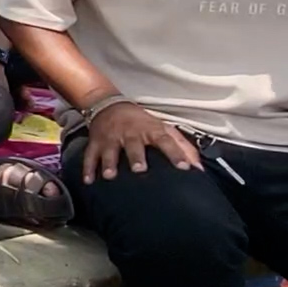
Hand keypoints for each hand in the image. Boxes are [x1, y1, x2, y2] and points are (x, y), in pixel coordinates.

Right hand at [82, 101, 200, 182]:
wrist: (110, 105)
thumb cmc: (142, 123)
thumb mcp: (163, 129)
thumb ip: (182, 147)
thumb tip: (200, 169)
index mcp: (151, 130)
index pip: (166, 141)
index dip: (176, 154)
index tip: (184, 167)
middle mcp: (131, 133)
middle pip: (134, 145)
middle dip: (136, 157)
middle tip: (139, 170)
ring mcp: (111, 138)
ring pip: (109, 151)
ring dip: (109, 163)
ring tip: (109, 176)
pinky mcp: (95, 142)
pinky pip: (90, 155)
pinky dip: (87, 168)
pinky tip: (88, 181)